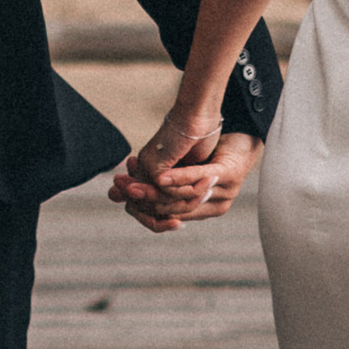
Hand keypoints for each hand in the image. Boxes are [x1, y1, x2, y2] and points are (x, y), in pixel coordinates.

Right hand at [111, 114, 256, 233]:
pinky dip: (180, 178)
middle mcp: (216, 205)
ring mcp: (225, 191)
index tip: (122, 195)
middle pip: (171, 210)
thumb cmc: (204, 149)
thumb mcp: (175, 170)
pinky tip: (162, 177)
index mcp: (203, 209)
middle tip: (125, 190)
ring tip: (136, 184)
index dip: (143, 210)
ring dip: (157, 192)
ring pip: (183, 198)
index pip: (166, 219)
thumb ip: (155, 184)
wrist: (233, 129)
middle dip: (146, 200)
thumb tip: (115, 193)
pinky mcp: (228, 174)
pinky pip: (198, 179)